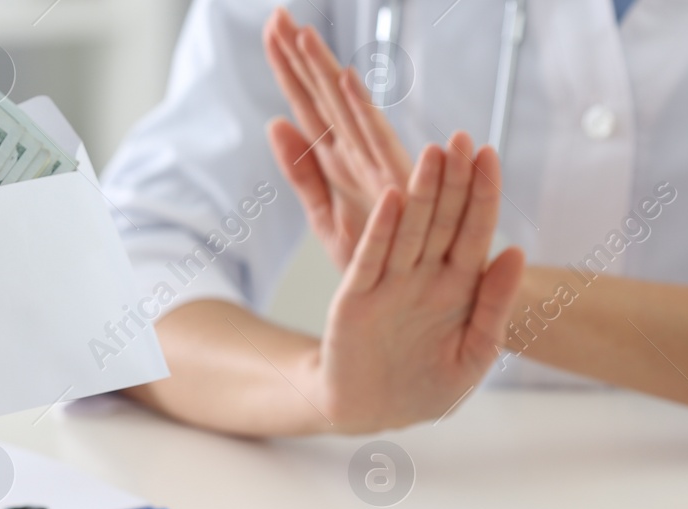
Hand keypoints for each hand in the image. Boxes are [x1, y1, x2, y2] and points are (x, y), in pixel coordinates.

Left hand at [264, 7, 476, 268]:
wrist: (416, 302)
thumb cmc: (381, 257)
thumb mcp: (326, 217)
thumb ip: (301, 171)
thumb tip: (274, 123)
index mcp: (338, 161)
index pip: (306, 105)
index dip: (288, 69)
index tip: (271, 28)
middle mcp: (358, 155)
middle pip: (321, 98)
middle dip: (299, 58)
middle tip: (277, 16)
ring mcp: (377, 164)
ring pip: (343, 111)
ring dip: (323, 72)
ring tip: (303, 35)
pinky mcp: (394, 182)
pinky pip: (374, 143)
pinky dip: (360, 111)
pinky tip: (344, 81)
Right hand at [314, 144, 524, 432]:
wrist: (371, 412)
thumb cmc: (425, 386)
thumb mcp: (473, 356)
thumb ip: (494, 308)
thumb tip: (516, 253)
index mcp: (459, 286)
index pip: (475, 230)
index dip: (483, 193)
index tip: (490, 154)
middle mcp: (424, 275)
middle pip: (443, 219)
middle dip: (454, 179)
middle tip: (462, 138)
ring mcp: (389, 283)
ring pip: (410, 229)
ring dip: (422, 193)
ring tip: (433, 154)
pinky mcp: (356, 298)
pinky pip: (371, 259)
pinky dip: (382, 231)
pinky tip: (393, 200)